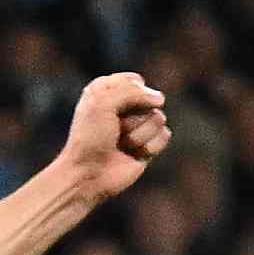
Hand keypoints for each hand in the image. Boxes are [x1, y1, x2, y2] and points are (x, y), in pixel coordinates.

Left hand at [54, 72, 171, 191]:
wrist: (89, 174)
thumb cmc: (90, 137)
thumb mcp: (103, 102)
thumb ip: (132, 91)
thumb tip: (160, 100)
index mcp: (107, 91)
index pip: (135, 81)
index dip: (130, 94)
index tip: (111, 108)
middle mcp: (124, 106)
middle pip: (150, 99)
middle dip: (134, 117)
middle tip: (114, 130)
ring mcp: (138, 126)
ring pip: (158, 118)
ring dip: (139, 134)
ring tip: (121, 144)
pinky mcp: (148, 145)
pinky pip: (164, 135)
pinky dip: (149, 146)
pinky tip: (134, 154)